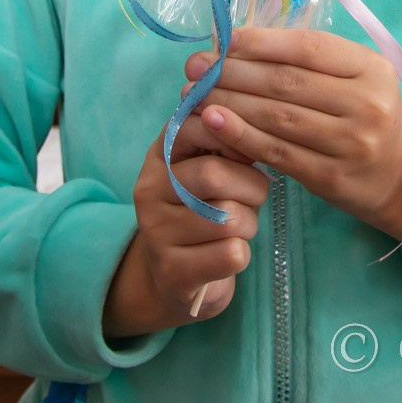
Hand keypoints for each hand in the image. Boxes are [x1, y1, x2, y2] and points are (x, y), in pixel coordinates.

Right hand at [103, 115, 266, 336]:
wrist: (175, 276)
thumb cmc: (204, 210)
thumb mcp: (208, 167)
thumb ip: (226, 142)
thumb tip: (253, 125)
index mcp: (159, 155)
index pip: (194, 126)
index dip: (233, 135)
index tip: (249, 152)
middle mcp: (148, 190)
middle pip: (215, 174)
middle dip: (251, 186)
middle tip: (253, 195)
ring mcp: (156, 233)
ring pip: (228, 219)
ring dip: (249, 224)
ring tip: (238, 227)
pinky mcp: (172, 272)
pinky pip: (231, 255)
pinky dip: (242, 254)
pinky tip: (226, 254)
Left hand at [187, 27, 401, 244]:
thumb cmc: (367, 117)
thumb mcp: (357, 78)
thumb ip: (310, 61)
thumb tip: (238, 43)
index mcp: (371, 68)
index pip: (307, 47)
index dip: (259, 42)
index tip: (222, 40)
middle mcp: (366, 103)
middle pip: (286, 81)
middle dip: (233, 71)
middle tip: (195, 67)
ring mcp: (351, 144)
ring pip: (276, 117)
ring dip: (228, 102)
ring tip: (193, 92)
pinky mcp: (331, 178)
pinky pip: (276, 152)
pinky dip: (239, 136)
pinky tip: (212, 123)